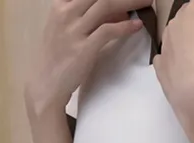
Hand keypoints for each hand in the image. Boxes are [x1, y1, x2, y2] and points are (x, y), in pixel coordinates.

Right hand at [26, 0, 144, 113]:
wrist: (48, 82)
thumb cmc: (60, 56)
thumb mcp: (67, 29)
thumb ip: (89, 17)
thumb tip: (120, 10)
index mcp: (60, 5)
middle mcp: (66, 12)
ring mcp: (74, 29)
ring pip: (105, 5)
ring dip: (130, 2)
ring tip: (146, 1)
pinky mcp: (84, 47)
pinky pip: (108, 31)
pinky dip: (125, 27)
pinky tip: (138, 26)